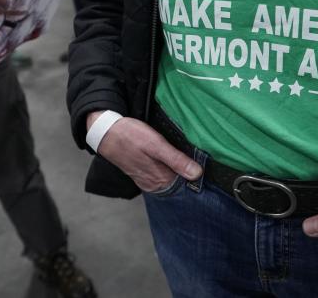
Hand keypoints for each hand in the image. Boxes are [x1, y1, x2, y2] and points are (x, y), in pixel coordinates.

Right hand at [86, 111, 202, 191]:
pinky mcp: (144, 173)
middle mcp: (155, 184)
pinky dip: (171, 170)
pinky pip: (163, 175)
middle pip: (180, 184)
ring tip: (194, 163)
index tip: (211, 170)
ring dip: (182, 173)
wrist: (106, 132)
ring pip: (172, 179)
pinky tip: (177, 163)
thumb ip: (176, 160)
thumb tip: (197, 174)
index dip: (199, 178)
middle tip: (207, 165)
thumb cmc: (130, 136)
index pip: (187, 185)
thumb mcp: (156, 145)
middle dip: (192, 177)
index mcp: (160, 179)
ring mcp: (149, 179)